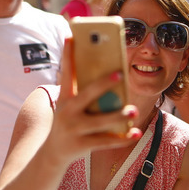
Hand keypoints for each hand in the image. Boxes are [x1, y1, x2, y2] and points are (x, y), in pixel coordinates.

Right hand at [41, 39, 140, 164]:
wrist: (53, 152)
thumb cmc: (68, 120)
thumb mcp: (69, 104)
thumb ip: (83, 89)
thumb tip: (109, 70)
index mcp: (64, 97)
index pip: (66, 72)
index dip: (68, 54)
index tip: (72, 37)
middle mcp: (67, 111)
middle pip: (87, 95)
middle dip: (103, 84)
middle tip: (119, 74)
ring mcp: (74, 129)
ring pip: (100, 122)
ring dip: (118, 116)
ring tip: (132, 110)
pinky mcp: (82, 145)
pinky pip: (106, 141)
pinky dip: (122, 138)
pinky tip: (135, 133)